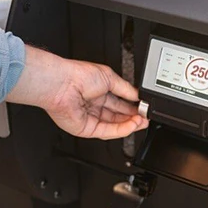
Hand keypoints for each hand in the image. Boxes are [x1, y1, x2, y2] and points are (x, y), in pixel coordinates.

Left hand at [7, 46, 147, 138]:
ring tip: (142, 122)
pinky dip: (121, 129)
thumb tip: (138, 95)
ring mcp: (91, 117)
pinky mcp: (87, 129)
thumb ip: (126, 89)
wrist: (62, 84)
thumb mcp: (110, 77)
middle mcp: (95, 104)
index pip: (121, 101)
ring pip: (115, 125)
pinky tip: (132, 125)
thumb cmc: (79, 76)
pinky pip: (107, 131)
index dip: (133, 105)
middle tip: (146, 117)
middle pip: (119, 115)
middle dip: (134, 117)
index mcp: (100, 90)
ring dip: (130, 124)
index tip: (144, 107)